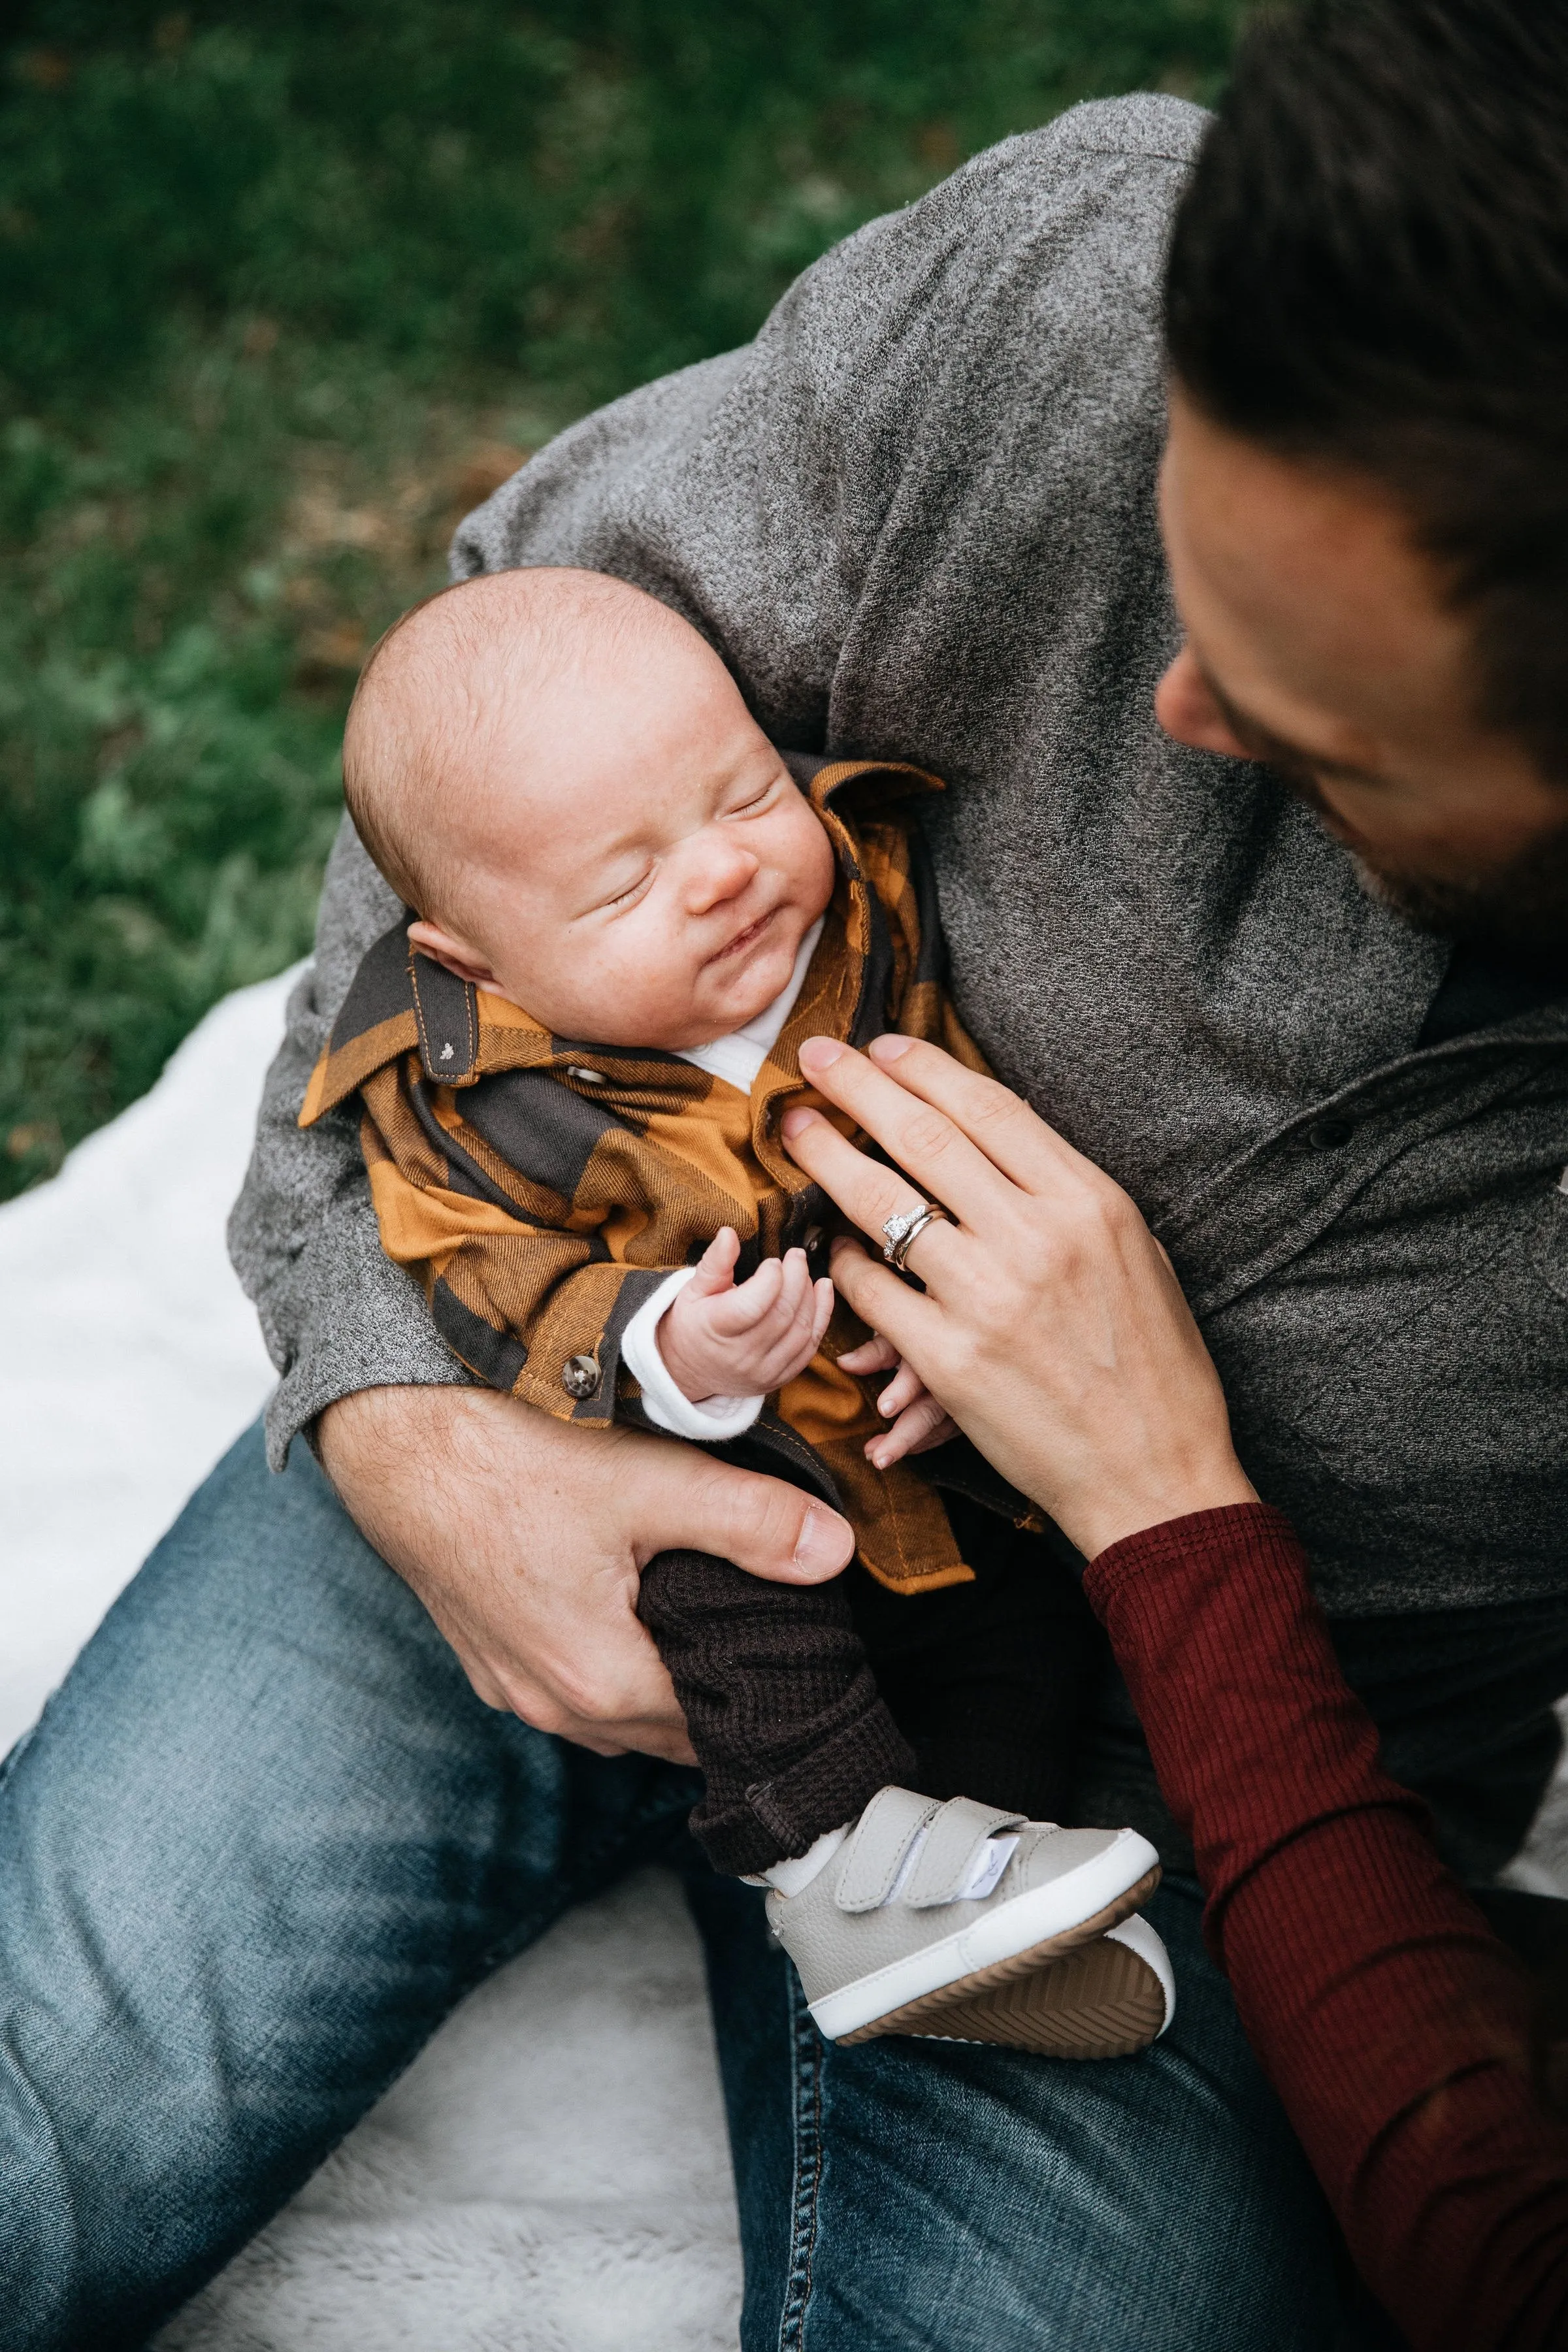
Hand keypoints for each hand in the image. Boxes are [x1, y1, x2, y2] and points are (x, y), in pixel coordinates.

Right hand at [318, 1382, 853, 1759]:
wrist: (399, 1444)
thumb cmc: (511, 1461)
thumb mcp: (649, 1481)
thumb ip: (750, 1522)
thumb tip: (837, 1552)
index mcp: (602, 1682)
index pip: (718, 1723)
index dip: (769, 1689)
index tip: (809, 1655)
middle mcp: (553, 1707)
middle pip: (671, 1730)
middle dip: (723, 1693)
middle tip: (776, 1635)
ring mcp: (513, 1687)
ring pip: (621, 1714)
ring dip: (667, 1683)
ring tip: (715, 1624)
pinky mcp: (489, 1660)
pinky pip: (573, 1688)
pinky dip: (614, 1666)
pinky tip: (637, 1613)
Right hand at [658, 1227, 834, 1401]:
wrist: (691, 1369)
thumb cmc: (694, 1322)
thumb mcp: (694, 1290)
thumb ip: (715, 1262)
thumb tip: (729, 1233)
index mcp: (716, 1330)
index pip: (751, 1306)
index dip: (770, 1280)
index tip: (773, 1261)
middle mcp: (740, 1356)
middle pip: (781, 1315)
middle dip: (796, 1279)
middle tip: (797, 1255)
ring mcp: (762, 1371)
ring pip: (800, 1331)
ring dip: (810, 1296)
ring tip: (805, 1271)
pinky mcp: (779, 1378)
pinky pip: (809, 1347)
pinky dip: (821, 1317)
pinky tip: (822, 1290)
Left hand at [779, 1034, 1257, 1558]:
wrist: (1156, 1474)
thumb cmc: (1155, 1366)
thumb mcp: (1137, 1255)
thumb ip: (1068, 1198)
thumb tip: (1000, 1141)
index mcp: (1090, 1202)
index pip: (989, 1107)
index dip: (925, 1068)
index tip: (883, 1047)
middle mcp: (1039, 1238)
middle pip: (924, 1136)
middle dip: (857, 1087)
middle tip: (817, 1056)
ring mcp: (990, 1298)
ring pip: (881, 1203)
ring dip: (826, 1158)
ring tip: (794, 1130)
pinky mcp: (950, 1360)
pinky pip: (872, 1289)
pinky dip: (844, 1260)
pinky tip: (832, 1245)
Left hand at [837, 1330, 957, 1467]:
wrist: (968, 1325)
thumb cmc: (925, 1318)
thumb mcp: (901, 1326)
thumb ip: (876, 1348)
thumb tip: (845, 1364)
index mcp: (935, 1343)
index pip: (920, 1369)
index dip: (902, 1388)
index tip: (883, 1409)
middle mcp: (954, 1372)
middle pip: (931, 1408)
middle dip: (904, 1436)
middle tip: (878, 1457)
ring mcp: (967, 1392)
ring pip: (941, 1425)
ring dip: (910, 1443)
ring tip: (878, 1457)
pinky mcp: (971, 1406)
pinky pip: (950, 1430)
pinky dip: (927, 1441)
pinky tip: (907, 1449)